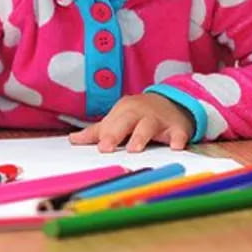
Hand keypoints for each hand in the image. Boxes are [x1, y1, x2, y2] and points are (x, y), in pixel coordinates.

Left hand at [68, 93, 194, 152]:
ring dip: (141, 136)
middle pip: (126, 121)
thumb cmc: (139, 114)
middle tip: (106, 149)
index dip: (104, 135)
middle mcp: (139, 113)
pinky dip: (178, 139)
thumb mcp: (118, 119)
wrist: (172, 102)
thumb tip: (72, 139)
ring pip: (149, 126)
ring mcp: (159, 119)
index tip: (99, 148)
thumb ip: (97, 132)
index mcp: (123, 111)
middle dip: (115, 134)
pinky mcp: (177, 127)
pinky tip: (175, 147)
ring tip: (133, 149)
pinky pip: (179, 132)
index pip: (111, 123)